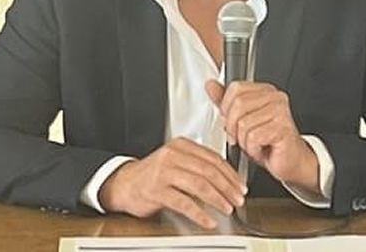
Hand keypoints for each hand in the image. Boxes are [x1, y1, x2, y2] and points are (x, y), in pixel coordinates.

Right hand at [98, 137, 245, 228]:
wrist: (124, 183)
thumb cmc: (153, 175)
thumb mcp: (175, 161)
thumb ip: (197, 164)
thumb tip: (228, 179)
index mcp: (180, 145)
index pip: (213, 158)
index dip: (230, 174)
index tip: (240, 187)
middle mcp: (172, 156)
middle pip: (208, 171)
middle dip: (227, 187)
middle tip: (237, 199)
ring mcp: (164, 172)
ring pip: (199, 185)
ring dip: (217, 199)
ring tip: (226, 208)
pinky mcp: (157, 190)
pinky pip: (184, 203)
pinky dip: (200, 214)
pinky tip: (208, 220)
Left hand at [205, 79, 319, 193]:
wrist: (289, 160)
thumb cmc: (267, 141)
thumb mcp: (240, 119)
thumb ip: (225, 102)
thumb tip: (210, 85)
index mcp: (265, 91)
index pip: (235, 88)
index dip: (226, 107)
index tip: (229, 120)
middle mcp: (275, 98)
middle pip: (238, 105)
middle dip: (232, 126)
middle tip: (239, 137)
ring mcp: (281, 112)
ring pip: (244, 123)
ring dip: (243, 141)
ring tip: (253, 144)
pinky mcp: (283, 129)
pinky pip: (253, 137)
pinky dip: (252, 148)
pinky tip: (261, 149)